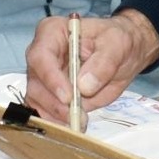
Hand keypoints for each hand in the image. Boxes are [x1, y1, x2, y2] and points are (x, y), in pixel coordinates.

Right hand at [24, 10, 158, 120]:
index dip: (51, 79)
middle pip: (35, 83)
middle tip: (77, 116)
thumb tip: (84, 87)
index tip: (68, 97)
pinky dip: (56, 122)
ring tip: (79, 121)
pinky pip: (44, 112)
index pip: (41, 56)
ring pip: (36, 101)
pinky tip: (73, 125)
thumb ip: (103, 63)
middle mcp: (42, 55)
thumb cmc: (117, 41)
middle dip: (54, 104)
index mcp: (52, 32)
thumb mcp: (117, 45)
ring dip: (55, 116)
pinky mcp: (50, 95)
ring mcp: (44, 77)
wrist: (123, 54)